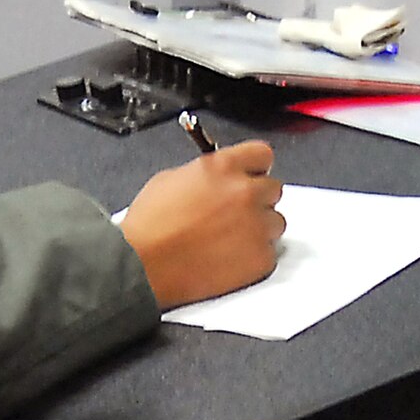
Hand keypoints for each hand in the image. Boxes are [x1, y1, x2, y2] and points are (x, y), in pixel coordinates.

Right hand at [119, 140, 284, 309]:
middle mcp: (246, 192)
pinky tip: (228, 260)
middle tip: (234, 214)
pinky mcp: (260, 258)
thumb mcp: (170, 179)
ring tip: (230, 240)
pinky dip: (253, 257)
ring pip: (276, 222)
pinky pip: (268, 253)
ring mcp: (256, 226)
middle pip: (273, 189)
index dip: (255, 167)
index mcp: (224, 167)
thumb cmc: (149, 225)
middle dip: (256, 200)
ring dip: (258, 228)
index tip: (250, 176)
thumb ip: (205, 173)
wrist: (143, 266)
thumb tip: (218, 178)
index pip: (262, 154)